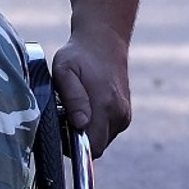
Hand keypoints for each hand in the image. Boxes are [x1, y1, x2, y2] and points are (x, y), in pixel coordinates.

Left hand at [51, 28, 131, 155]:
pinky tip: (88, 106)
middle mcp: (119, 114)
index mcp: (105, 105)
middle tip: (66, 115)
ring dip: (89, 131)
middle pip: (97, 146)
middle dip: (80, 139)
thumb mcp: (65, 70)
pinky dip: (97, 125)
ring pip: (103, 139)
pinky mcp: (126, 114)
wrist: (104, 41)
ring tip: (78, 107)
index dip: (74, 145)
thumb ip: (72, 98)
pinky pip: (109, 131)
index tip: (62, 127)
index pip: (92, 147)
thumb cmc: (79, 55)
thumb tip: (80, 124)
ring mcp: (125, 115)